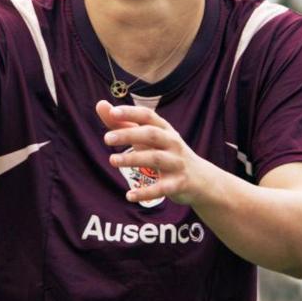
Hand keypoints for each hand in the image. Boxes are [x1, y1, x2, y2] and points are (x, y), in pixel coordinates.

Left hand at [95, 101, 217, 206]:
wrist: (200, 179)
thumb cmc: (166, 152)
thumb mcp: (148, 137)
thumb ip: (123, 123)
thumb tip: (101, 105)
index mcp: (164, 129)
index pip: (147, 116)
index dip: (131, 112)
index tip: (112, 112)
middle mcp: (172, 143)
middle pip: (151, 134)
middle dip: (129, 135)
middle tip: (106, 138)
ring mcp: (177, 163)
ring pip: (155, 158)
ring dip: (133, 159)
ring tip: (112, 160)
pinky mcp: (179, 183)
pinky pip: (162, 188)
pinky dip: (146, 192)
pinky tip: (129, 195)